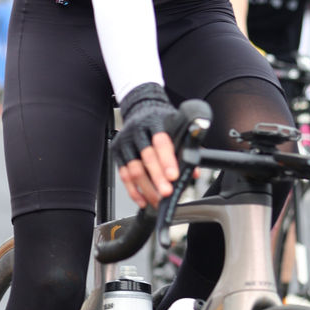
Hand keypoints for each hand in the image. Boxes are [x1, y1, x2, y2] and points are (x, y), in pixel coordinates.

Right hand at [113, 83, 181, 209]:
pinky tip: (143, 200)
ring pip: (133, 169)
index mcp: (155, 122)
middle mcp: (137, 131)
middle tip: (167, 192)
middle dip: (157, 178)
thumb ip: (186, 147)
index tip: (173, 176)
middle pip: (146, 157)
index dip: (167, 160)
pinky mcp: (117, 152)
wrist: (140, 109)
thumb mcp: (176, 126)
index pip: (161, 142)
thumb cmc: (161, 120)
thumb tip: (193, 171)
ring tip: (158, 200)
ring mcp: (125, 142)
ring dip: (146, 188)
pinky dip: (133, 190)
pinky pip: (124, 175)